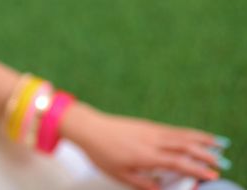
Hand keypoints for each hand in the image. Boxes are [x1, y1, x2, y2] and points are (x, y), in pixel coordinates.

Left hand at [60, 103, 219, 189]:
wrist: (89, 128)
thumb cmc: (101, 152)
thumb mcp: (120, 174)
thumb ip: (142, 184)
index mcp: (146, 155)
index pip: (177, 163)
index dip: (196, 169)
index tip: (211, 175)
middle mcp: (151, 140)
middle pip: (184, 145)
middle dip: (205, 153)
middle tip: (220, 162)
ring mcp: (150, 129)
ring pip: (180, 134)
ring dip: (200, 139)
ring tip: (216, 143)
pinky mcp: (147, 124)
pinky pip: (172, 129)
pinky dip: (187, 132)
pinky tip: (193, 136)